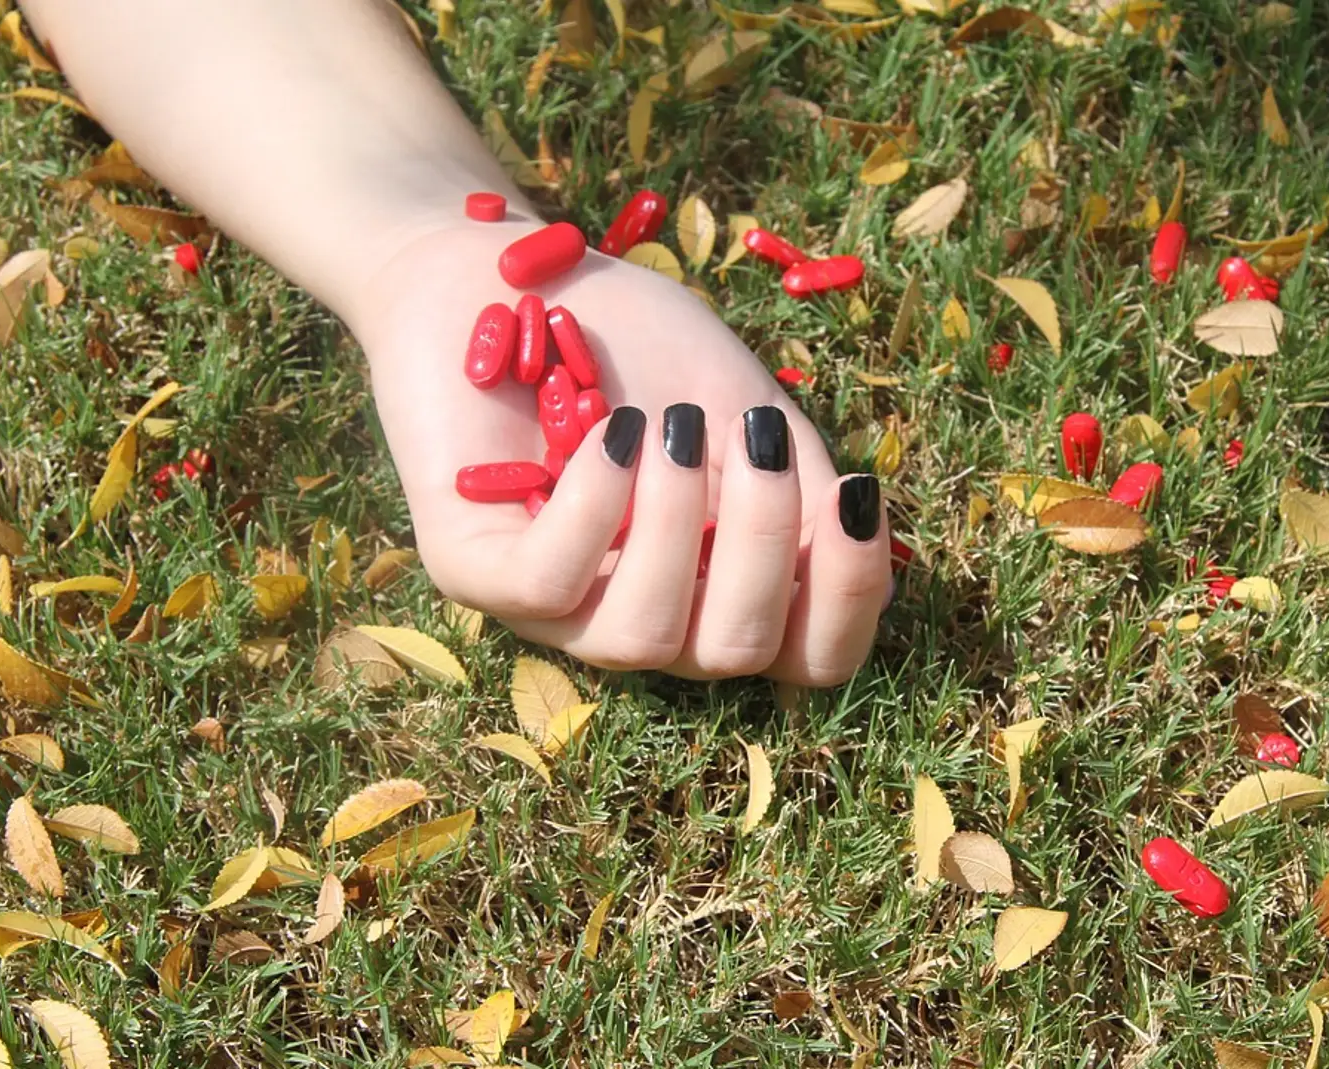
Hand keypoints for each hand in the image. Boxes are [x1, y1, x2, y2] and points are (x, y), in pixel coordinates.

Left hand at [347, 219, 889, 683]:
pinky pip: (546, 584)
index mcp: (716, 587)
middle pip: (738, 653)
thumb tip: (857, 538)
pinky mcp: (471, 569)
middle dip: (765, 544)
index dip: (852, 597)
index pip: (810, 656)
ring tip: (671, 428)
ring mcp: (553, 608)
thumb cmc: (628, 342)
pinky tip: (612, 434)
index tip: (856, 492)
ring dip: (676, 525)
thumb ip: (793, 479)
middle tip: (755, 437)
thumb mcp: (736, 401)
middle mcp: (642, 615)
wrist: (495, 272)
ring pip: (642, 638)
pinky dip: (594, 507)